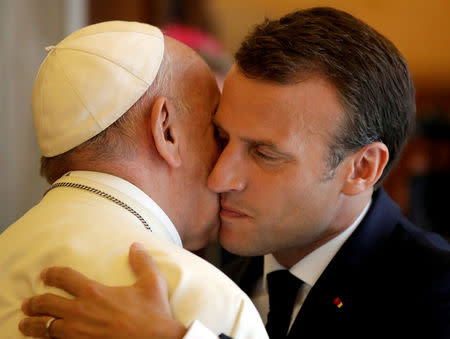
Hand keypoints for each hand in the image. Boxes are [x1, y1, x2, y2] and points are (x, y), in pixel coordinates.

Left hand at [19, 243, 186, 338]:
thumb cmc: (153, 314)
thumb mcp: (152, 283)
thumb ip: (142, 262)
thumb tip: (136, 245)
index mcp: (95, 292)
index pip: (65, 278)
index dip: (52, 274)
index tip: (45, 274)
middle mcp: (80, 312)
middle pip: (47, 303)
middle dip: (35, 302)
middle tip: (28, 303)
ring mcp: (77, 334)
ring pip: (45, 327)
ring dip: (32, 324)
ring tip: (24, 323)